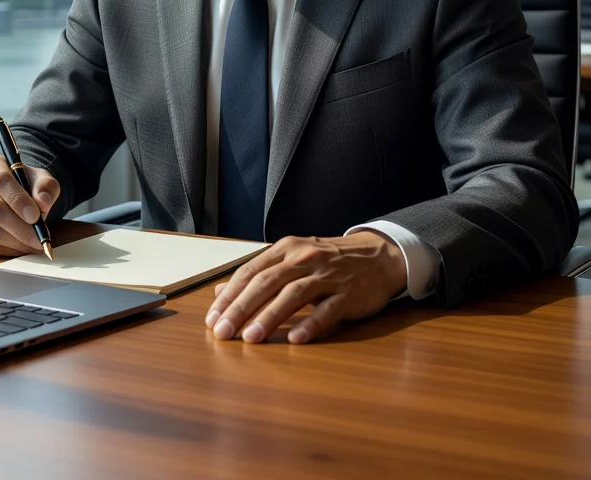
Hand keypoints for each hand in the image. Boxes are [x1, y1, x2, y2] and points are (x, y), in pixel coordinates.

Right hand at [0, 153, 59, 255]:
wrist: (10, 193)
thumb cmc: (25, 184)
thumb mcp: (40, 178)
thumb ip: (45, 187)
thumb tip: (43, 202)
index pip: (0, 180)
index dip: (18, 200)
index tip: (35, 216)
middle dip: (20, 227)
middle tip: (39, 238)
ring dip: (15, 241)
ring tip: (34, 243)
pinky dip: (6, 250)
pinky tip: (21, 247)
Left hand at [205, 231, 406, 344]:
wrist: (378, 257)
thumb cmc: (328, 262)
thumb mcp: (292, 261)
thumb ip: (258, 275)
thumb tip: (220, 292)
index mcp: (287, 249)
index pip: (250, 271)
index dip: (230, 295)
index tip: (212, 319)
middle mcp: (304, 258)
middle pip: (266, 282)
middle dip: (241, 308)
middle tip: (223, 332)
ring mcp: (328, 275)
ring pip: (293, 294)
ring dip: (269, 317)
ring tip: (250, 338)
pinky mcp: (349, 293)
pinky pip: (328, 310)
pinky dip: (311, 324)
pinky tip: (296, 340)